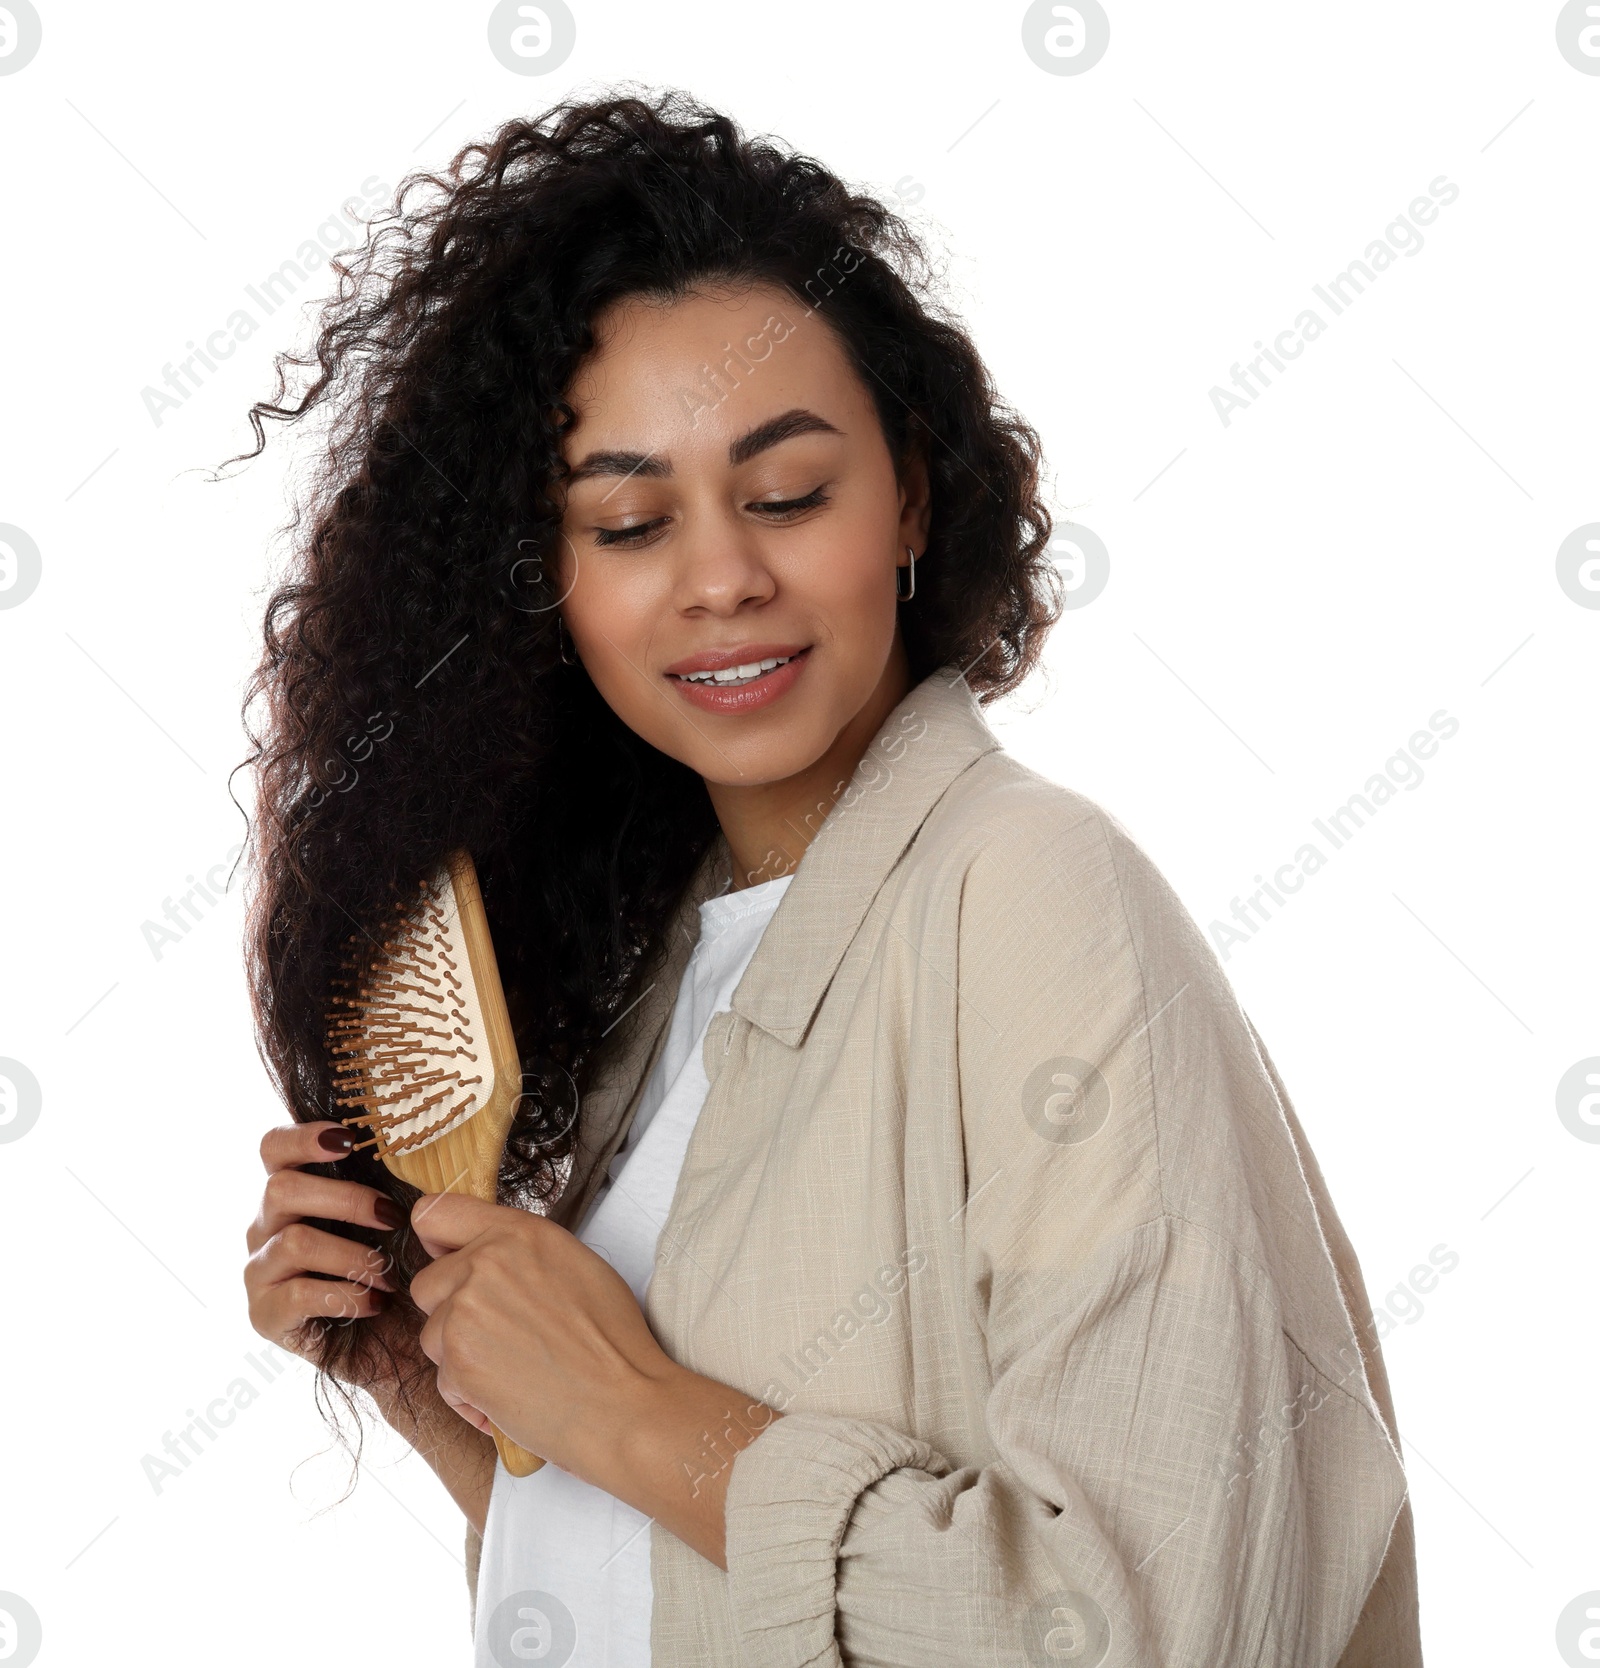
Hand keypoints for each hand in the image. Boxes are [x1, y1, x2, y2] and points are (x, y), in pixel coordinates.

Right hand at [244, 1121, 408, 1387]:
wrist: (396, 1345)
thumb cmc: (397, 1269)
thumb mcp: (395, 1220)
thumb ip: (387, 1182)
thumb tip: (416, 1145)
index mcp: (292, 1194)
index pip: (274, 1149)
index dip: (303, 1137)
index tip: (348, 1140)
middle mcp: (265, 1227)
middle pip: (281, 1189)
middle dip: (346, 1199)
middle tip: (392, 1217)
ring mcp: (259, 1271)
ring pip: (295, 1241)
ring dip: (353, 1256)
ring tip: (389, 1276)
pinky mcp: (263, 1315)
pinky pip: (298, 1294)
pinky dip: (346, 1296)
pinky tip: (374, 1304)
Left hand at [406, 1193, 668, 1471]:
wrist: (622, 1401)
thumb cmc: (612, 1341)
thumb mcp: (575, 1263)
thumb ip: (520, 1251)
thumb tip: (486, 1254)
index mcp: (518, 1233)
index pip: (436, 1212)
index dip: (438, 1243)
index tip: (450, 1261)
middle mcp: (486, 1263)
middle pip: (427, 1283)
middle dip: (451, 1311)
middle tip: (497, 1333)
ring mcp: (465, 1311)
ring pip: (432, 1334)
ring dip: (460, 1355)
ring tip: (511, 1368)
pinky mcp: (457, 1361)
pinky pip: (442, 1379)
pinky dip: (469, 1395)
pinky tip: (509, 1396)